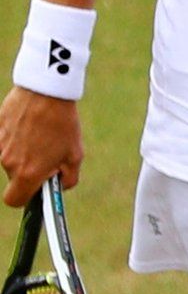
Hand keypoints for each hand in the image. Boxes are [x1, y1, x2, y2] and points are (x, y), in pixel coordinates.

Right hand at [0, 86, 82, 207]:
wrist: (46, 92)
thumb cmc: (63, 125)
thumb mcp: (75, 155)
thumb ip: (68, 179)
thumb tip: (59, 186)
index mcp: (26, 173)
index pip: (14, 200)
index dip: (26, 197)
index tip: (39, 186)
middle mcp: (8, 162)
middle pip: (15, 176)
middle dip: (29, 170)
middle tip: (49, 154)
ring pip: (10, 157)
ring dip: (24, 152)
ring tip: (43, 134)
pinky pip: (6, 140)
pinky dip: (17, 137)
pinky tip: (32, 124)